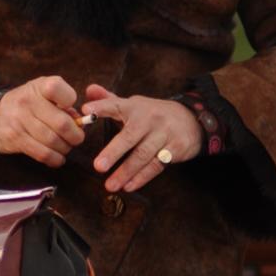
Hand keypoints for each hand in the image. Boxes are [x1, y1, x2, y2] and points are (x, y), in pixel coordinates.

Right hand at [0, 76, 85, 167]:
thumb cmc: (28, 103)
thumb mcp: (44, 94)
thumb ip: (63, 104)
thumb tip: (80, 122)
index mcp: (38, 87)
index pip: (57, 88)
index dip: (70, 100)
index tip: (72, 110)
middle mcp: (28, 102)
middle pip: (61, 123)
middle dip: (75, 135)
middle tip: (77, 138)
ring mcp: (19, 120)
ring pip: (53, 141)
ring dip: (65, 148)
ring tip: (66, 147)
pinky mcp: (15, 139)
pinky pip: (42, 154)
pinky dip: (55, 159)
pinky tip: (58, 158)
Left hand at [82, 83, 201, 192]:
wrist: (191, 119)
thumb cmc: (153, 115)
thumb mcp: (133, 105)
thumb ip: (109, 100)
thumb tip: (89, 89)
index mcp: (134, 106)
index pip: (114, 104)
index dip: (100, 107)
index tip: (85, 110)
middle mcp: (149, 118)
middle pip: (130, 136)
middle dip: (113, 152)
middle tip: (98, 166)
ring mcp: (163, 133)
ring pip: (143, 154)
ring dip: (126, 172)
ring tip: (110, 185)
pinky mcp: (175, 148)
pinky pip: (156, 165)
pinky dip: (142, 177)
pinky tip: (129, 186)